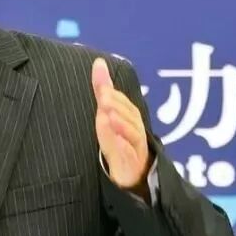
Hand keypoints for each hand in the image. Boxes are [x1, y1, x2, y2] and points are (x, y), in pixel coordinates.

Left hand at [92, 57, 150, 199]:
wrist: (130, 173)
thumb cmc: (118, 139)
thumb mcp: (107, 114)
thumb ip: (103, 89)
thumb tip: (99, 62)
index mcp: (129, 117)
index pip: (123, 103)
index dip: (112, 93)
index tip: (101, 86)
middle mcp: (135, 129)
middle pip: (130, 116)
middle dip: (117, 106)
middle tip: (103, 98)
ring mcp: (136, 147)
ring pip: (132, 134)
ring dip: (122, 124)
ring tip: (109, 116)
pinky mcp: (133, 163)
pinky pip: (131, 155)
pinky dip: (125, 147)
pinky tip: (118, 142)